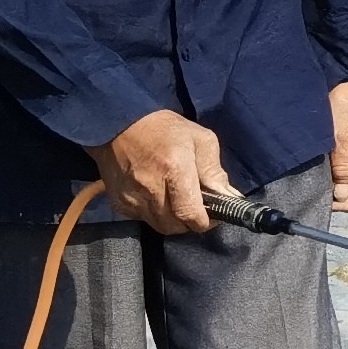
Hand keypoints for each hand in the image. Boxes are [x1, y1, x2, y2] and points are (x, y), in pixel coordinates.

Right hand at [92, 108, 231, 233]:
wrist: (119, 122)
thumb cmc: (165, 129)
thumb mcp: (200, 139)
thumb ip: (215, 171)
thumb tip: (229, 198)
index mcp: (174, 169)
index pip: (191, 215)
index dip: (205, 221)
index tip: (212, 214)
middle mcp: (150, 187)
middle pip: (176, 226)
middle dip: (190, 221)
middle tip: (195, 206)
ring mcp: (131, 197)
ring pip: (159, 225)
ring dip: (172, 220)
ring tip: (176, 200)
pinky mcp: (118, 202)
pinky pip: (143, 219)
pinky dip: (154, 214)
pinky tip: (157, 196)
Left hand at [328, 80, 347, 211]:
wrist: (334, 85)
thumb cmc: (341, 110)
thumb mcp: (341, 142)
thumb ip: (342, 170)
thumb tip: (340, 197)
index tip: (329, 204)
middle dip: (342, 196)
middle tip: (320, 197)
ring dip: (336, 187)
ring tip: (319, 187)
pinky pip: (343, 172)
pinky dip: (333, 178)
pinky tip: (320, 177)